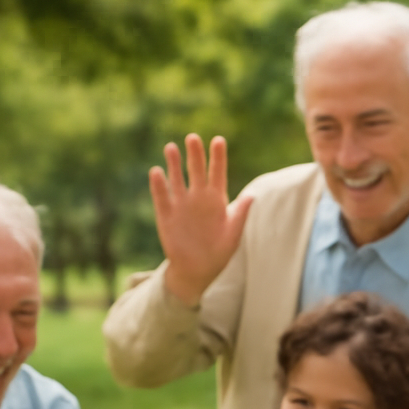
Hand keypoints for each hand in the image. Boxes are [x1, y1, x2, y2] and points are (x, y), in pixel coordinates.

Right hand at [149, 134, 253, 304]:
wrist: (197, 271)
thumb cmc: (218, 253)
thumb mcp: (233, 236)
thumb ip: (240, 215)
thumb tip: (252, 196)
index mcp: (217, 200)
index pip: (218, 173)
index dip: (218, 157)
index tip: (218, 140)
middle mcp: (198, 198)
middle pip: (196, 170)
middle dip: (195, 154)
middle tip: (193, 138)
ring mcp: (181, 205)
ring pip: (177, 179)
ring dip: (173, 164)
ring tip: (171, 147)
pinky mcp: (166, 215)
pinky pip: (162, 197)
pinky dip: (159, 185)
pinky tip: (156, 172)